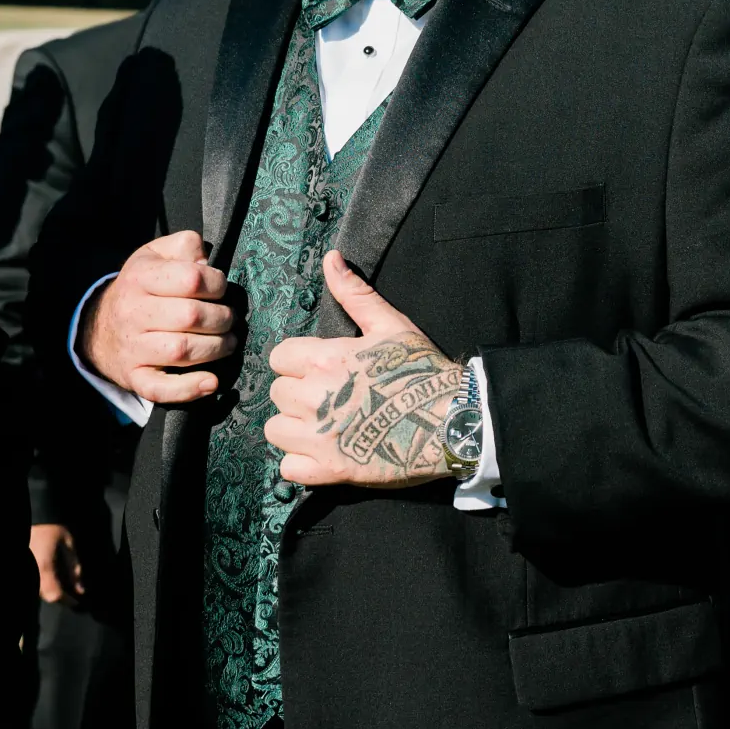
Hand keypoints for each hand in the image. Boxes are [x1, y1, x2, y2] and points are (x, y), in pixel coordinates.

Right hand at [29, 522, 82, 603]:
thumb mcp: (68, 545)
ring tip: (61, 584)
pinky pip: (36, 582)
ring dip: (50, 590)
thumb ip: (74, 568)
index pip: (55, 595)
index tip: (77, 600)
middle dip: (59, 596)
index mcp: (44, 569)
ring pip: (38, 591)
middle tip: (70, 593)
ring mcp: (29, 571)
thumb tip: (80, 589)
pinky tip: (50, 577)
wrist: (34, 516)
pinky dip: (43, 583)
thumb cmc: (51, 527)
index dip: (67, 601)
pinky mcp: (27, 566)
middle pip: (45, 596)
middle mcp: (33, 574)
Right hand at [81, 229, 235, 403]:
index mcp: (140, 277)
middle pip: (191, 316)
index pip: (191, 278)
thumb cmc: (140, 289)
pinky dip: (189, 389)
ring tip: (227, 343)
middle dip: (222, 318)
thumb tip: (206, 262)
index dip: (217, 284)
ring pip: (182, 351)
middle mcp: (133, 312)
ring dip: (215, 349)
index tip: (220, 289)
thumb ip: (185, 246)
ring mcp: (132, 347)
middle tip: (229, 320)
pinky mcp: (135, 377)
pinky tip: (210, 381)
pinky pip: (161, 389)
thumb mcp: (155, 255)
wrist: (99, 329)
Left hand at [264, 252, 463, 489]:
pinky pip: (288, 468)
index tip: (321, 371)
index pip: (280, 357)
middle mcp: (314, 397)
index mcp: (325, 358)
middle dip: (298, 396)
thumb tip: (330, 258)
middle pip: (277, 393)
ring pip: (275, 430)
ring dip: (294, 429)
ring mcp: (319, 437)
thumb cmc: (422, 370)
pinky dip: (302, 464)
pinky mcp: (329, 470)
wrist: (454, 421)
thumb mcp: (390, 324)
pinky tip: (325, 454)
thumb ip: (354, 293)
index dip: (298, 363)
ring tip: (323, 427)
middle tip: (329, 400)